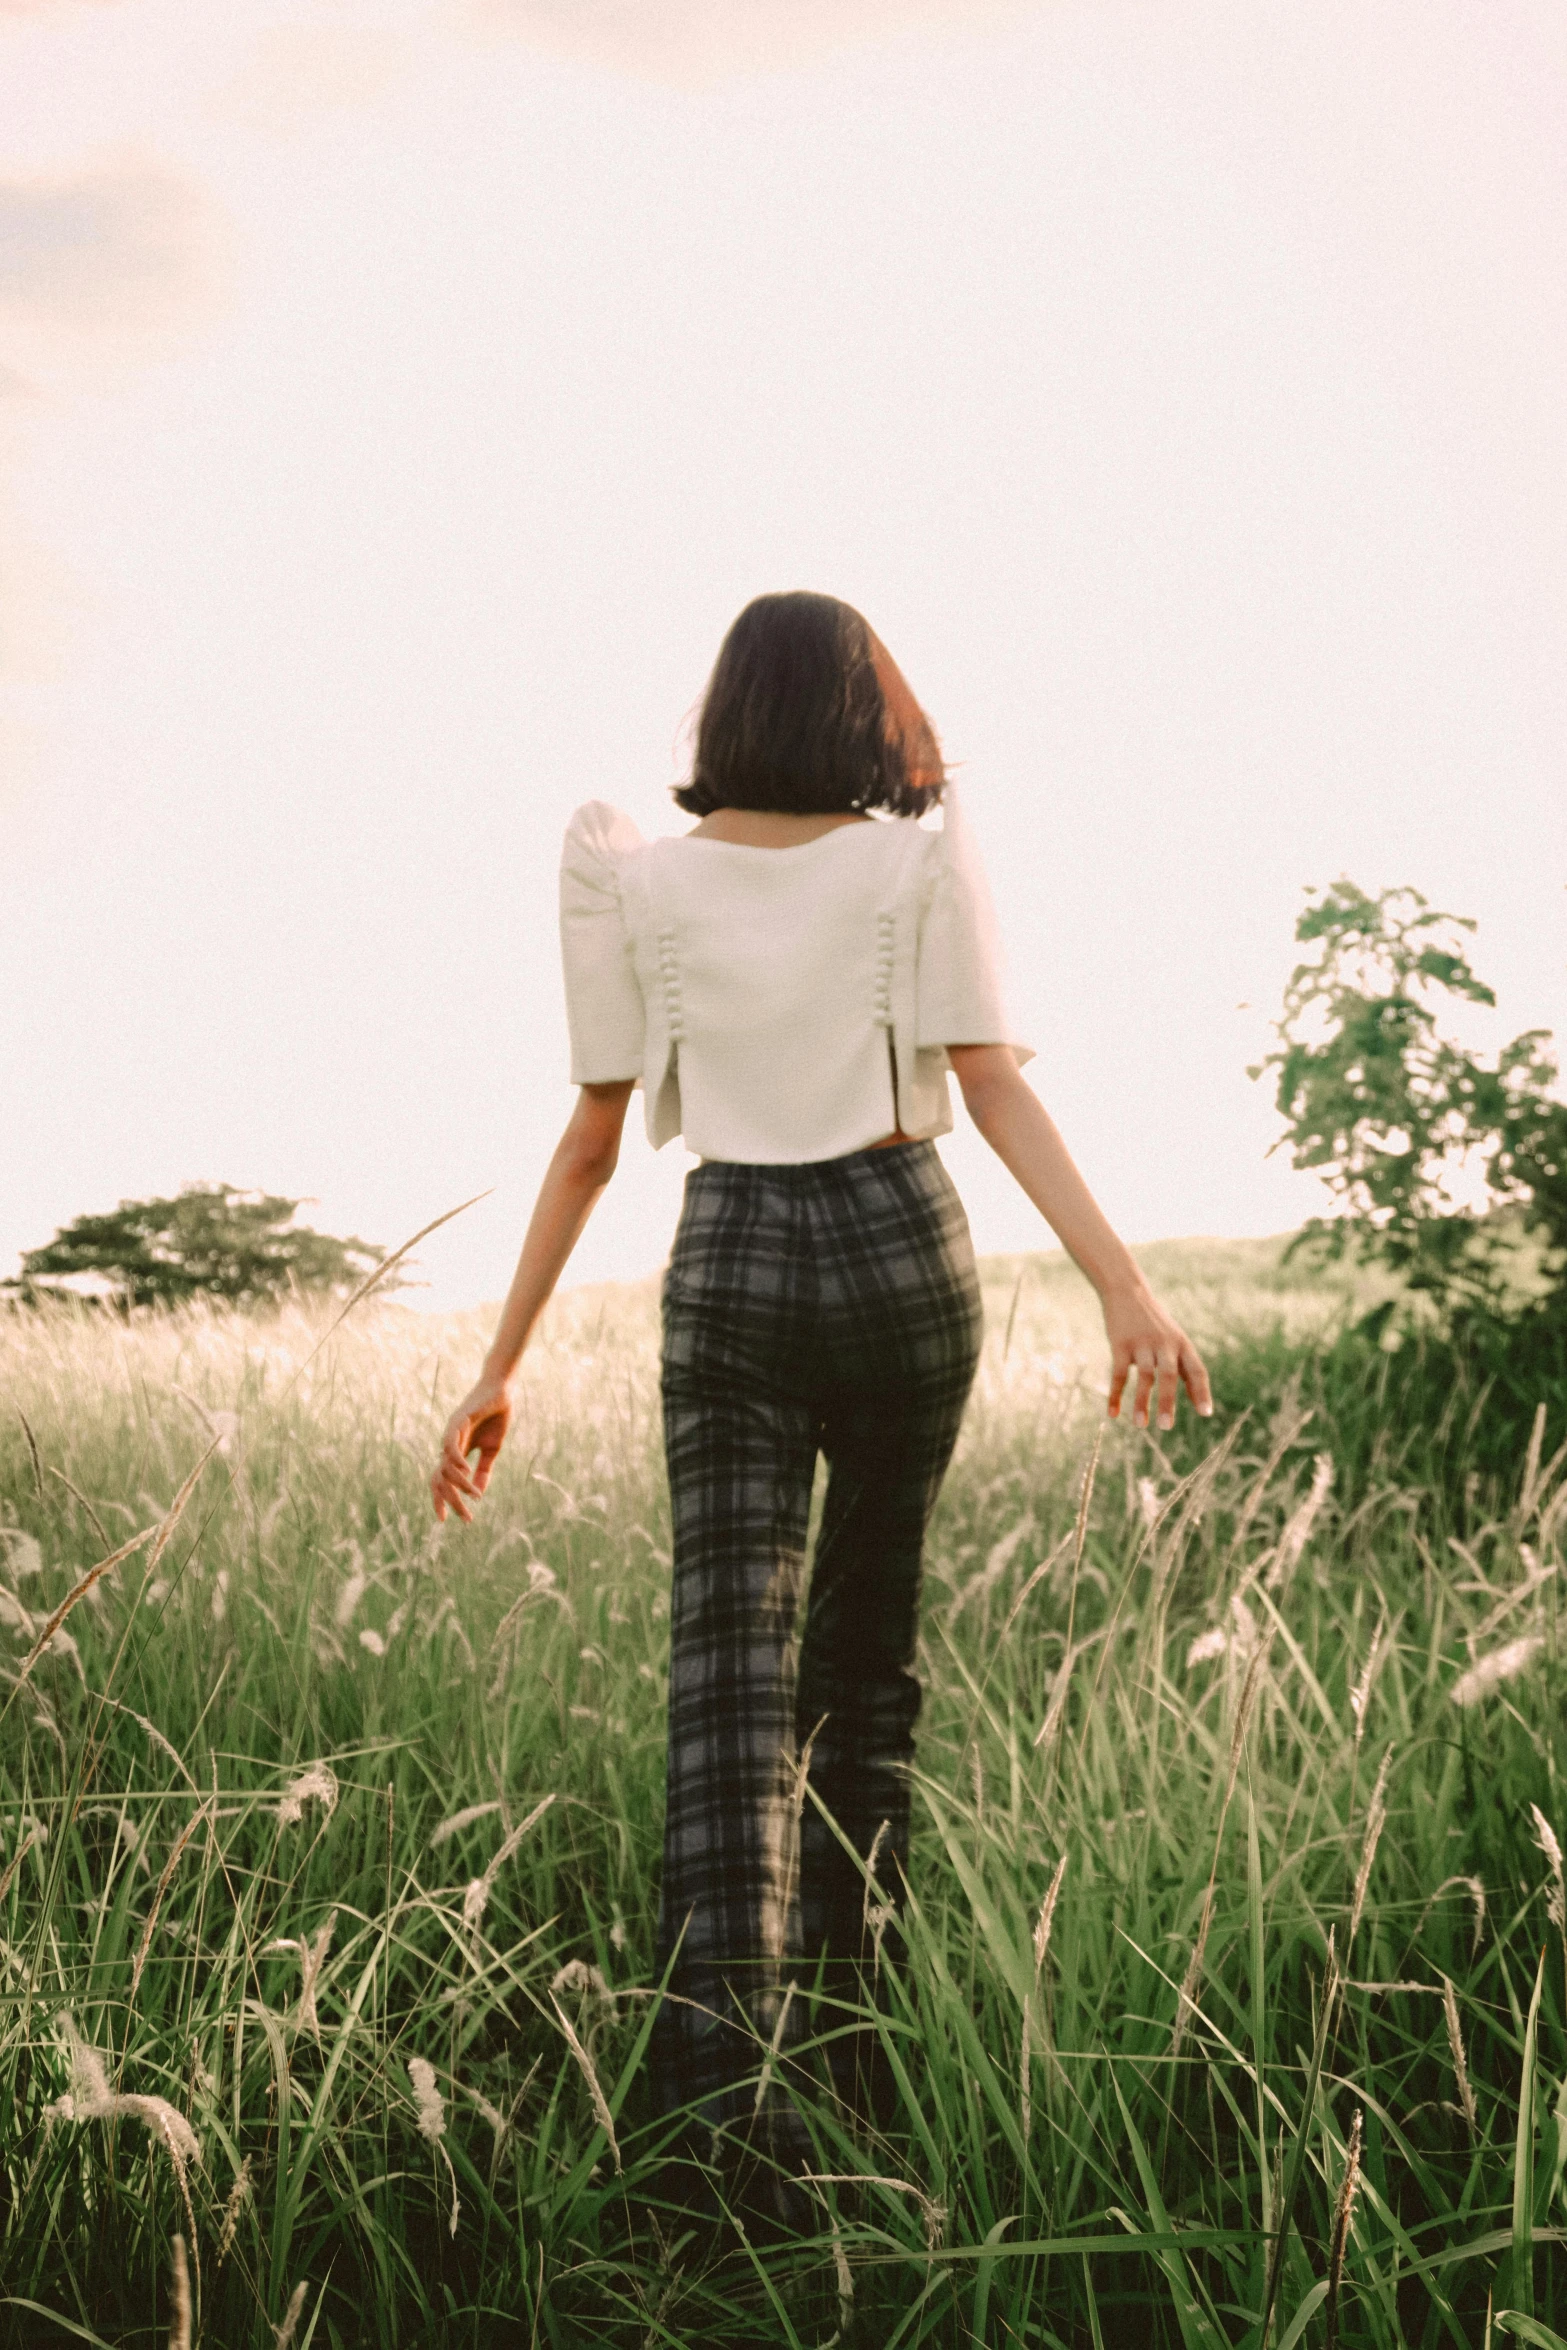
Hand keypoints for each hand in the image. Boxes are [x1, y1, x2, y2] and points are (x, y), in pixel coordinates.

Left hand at [431, 1374, 513, 1522]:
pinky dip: (456, 1460)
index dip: (441, 1500)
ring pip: (446, 1467)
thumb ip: (483, 1470)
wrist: (501, 1391)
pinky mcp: (458, 1421)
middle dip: (450, 1500)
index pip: (440, 1481)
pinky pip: (451, 1445)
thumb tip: (478, 1493)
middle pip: (440, 1479)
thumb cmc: (496, 1417)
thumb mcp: (491, 1449)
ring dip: (460, 1484)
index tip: (445, 1520)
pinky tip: (465, 1471)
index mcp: (455, 1453)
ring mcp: (451, 1434)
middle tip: (465, 1517)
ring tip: (473, 1495)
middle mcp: (448, 1445)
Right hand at [1103, 1285, 1212, 1432]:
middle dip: (1167, 1402)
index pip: (1196, 1370)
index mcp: (1182, 1344)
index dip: (1201, 1391)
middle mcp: (1164, 1344)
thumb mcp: (1175, 1340)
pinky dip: (1115, 1395)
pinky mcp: (1120, 1344)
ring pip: (1143, 1377)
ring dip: (1141, 1402)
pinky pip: (1118, 1374)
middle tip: (1166, 1427)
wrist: (1127, 1293)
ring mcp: (1142, 1343)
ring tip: (1140, 1425)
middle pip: (1169, 1375)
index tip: (1206, 1413)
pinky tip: (1113, 1414)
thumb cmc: (1155, 1323)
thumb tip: (1201, 1402)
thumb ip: (1186, 1368)